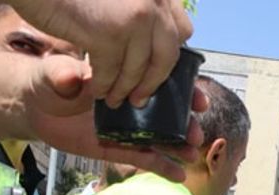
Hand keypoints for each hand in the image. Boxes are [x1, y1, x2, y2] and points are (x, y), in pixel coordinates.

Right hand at [9, 0, 193, 107]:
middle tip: (140, 99)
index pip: (182, 31)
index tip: (158, 70)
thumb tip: (169, 42)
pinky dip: (103, 86)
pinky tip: (96, 91)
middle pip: (166, 56)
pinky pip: (111, 72)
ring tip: (116, 100)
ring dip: (125, 89)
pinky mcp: (109, 34)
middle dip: (152, 82)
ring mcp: (135, 18)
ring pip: (138, 69)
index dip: (170, 55)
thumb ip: (143, 11)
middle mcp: (155, 3)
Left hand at [24, 55, 206, 181]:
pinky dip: (162, 168)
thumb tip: (72, 77)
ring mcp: (127, 129)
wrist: (32, 109)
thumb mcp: (53, 73)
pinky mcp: (117, 149)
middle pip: (167, 115)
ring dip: (178, 147)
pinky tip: (180, 176)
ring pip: (160, 139)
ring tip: (192, 155)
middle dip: (185, 124)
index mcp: (124, 81)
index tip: (199, 100)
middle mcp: (132, 106)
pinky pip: (143, 159)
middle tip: (196, 134)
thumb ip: (63, 73)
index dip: (183, 91)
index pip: (160, 84)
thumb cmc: (46, 83)